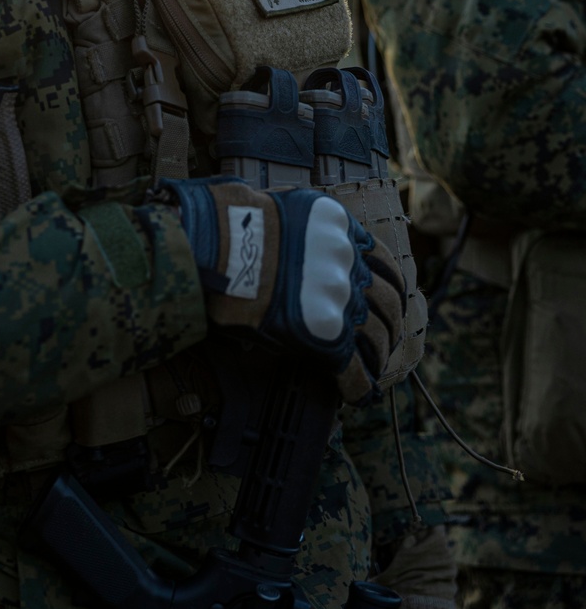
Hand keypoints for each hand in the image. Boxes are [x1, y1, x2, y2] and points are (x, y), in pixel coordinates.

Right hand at [162, 178, 405, 402]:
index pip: (383, 263)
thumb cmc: (237, 225)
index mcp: (343, 230)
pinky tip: (359, 395)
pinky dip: (359, 385)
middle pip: (388, 301)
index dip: (388, 285)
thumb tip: (307, 249)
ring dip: (379, 353)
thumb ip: (313, 231)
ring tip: (374, 366)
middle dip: (389, 321)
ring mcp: (342, 300)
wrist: (219, 245)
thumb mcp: (288, 213)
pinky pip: (353, 369)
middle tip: (386, 336)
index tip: (386, 299)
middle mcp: (349, 264)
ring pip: (377, 335)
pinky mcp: (327, 335)